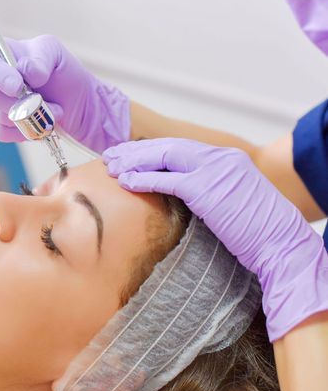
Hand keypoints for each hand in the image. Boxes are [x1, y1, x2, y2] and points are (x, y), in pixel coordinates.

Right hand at [0, 35, 129, 151]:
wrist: (75, 103)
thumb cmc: (63, 74)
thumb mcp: (57, 55)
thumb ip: (41, 56)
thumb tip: (27, 71)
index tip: (18, 86)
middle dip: (24, 103)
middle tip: (47, 102)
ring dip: (29, 118)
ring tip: (49, 112)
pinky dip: (22, 132)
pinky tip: (36, 124)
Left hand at [103, 138, 327, 340]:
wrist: (281, 243)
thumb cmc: (255, 229)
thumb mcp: (229, 199)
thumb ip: (205, 188)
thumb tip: (177, 192)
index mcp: (223, 157)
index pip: (178, 147)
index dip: (149, 151)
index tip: (128, 156)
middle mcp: (218, 156)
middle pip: (167, 146)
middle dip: (135, 151)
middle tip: (111, 157)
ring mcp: (213, 169)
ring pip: (164, 156)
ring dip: (134, 161)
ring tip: (111, 167)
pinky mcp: (207, 188)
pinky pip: (168, 180)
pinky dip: (144, 179)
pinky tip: (126, 182)